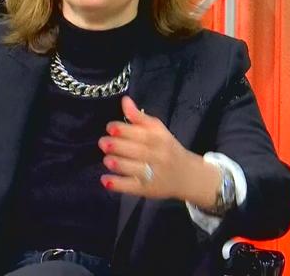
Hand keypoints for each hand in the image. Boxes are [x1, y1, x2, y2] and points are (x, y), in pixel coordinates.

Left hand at [99, 96, 214, 202]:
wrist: (187, 175)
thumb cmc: (167, 149)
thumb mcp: (157, 130)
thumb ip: (139, 117)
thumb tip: (124, 100)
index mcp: (160, 139)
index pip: (142, 134)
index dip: (125, 130)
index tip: (110, 127)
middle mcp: (158, 156)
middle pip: (137, 151)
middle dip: (118, 146)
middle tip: (103, 142)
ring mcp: (153, 174)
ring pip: (135, 169)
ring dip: (119, 164)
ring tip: (107, 160)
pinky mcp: (146, 189)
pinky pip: (131, 187)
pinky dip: (117, 184)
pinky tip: (105, 180)